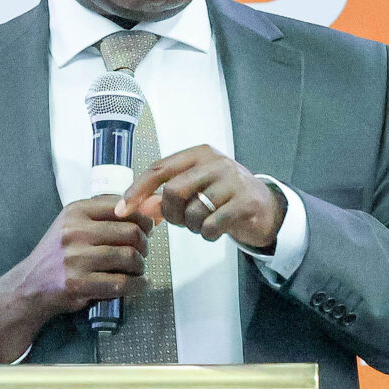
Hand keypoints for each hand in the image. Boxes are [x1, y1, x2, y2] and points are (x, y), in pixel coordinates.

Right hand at [0, 195, 151, 360]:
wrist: (31, 284)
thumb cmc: (58, 253)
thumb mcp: (73, 223)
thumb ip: (104, 215)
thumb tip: (149, 211)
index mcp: (76, 211)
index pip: (123, 207)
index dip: (143, 219)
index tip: (147, 229)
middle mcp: (75, 231)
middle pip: (131, 232)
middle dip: (145, 244)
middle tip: (143, 252)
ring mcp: (76, 259)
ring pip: (130, 257)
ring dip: (141, 266)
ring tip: (137, 270)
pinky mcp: (79, 284)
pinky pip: (122, 283)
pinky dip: (138, 285)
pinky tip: (138, 285)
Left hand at [124, 146, 285, 250]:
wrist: (266, 206)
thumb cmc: (224, 196)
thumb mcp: (195, 190)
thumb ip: (165, 197)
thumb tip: (137, 206)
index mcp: (199, 154)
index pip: (159, 169)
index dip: (138, 190)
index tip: (123, 209)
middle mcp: (215, 163)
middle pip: (174, 191)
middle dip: (171, 213)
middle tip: (179, 221)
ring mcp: (232, 181)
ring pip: (193, 211)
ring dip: (192, 226)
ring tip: (202, 224)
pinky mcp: (245, 202)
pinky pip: (211, 225)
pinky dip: (207, 234)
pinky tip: (214, 231)